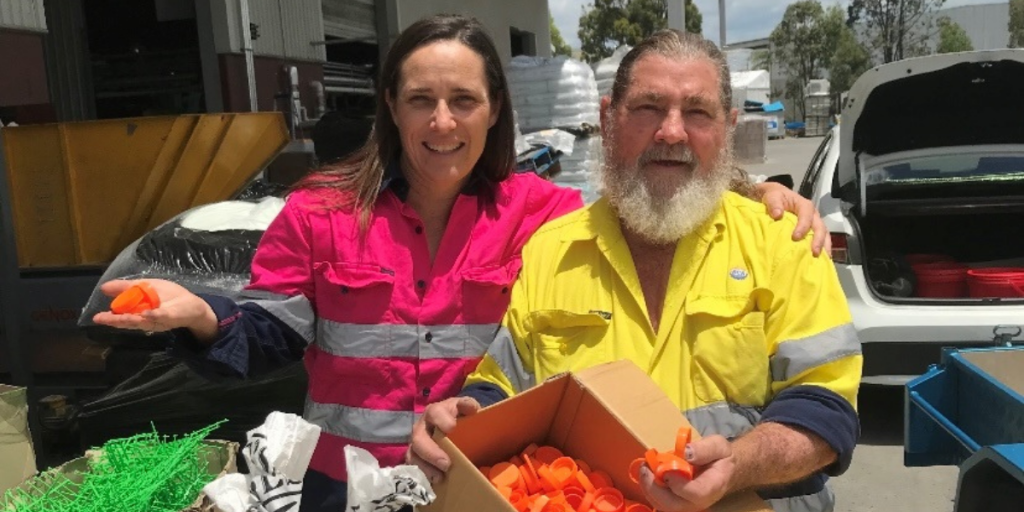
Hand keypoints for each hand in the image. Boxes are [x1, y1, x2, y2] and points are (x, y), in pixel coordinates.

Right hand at [91, 279, 217, 340]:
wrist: (192, 305)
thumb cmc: (168, 296)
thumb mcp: (146, 287)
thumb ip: (126, 287)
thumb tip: (104, 287)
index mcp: (139, 314)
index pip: (122, 317)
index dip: (111, 318)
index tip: (97, 318)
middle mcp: (147, 319)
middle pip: (129, 321)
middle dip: (115, 321)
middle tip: (100, 320)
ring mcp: (159, 319)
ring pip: (142, 321)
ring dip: (131, 319)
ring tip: (118, 319)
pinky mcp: (172, 316)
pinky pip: (161, 316)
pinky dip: (154, 315)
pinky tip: (146, 314)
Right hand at [406, 397, 480, 483]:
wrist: (449, 426)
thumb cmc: (457, 417)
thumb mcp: (463, 408)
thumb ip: (467, 405)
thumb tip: (472, 408)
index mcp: (434, 412)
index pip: (435, 413)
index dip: (441, 420)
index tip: (451, 428)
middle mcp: (421, 427)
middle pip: (419, 438)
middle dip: (431, 452)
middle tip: (446, 463)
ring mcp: (416, 444)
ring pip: (413, 455)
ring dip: (426, 467)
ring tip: (440, 477)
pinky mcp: (415, 458)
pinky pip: (414, 467)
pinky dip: (424, 475)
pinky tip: (436, 481)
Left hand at [639, 435, 736, 511]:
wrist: (722, 470)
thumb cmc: (720, 457)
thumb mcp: (718, 446)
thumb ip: (705, 449)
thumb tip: (687, 452)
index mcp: (712, 486)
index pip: (695, 493)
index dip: (678, 484)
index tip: (666, 468)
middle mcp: (699, 501)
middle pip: (674, 505)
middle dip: (654, 488)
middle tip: (645, 468)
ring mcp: (687, 504)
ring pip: (663, 505)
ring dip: (648, 488)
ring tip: (644, 468)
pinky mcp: (676, 502)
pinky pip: (659, 501)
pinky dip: (649, 488)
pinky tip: (647, 473)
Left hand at [756, 182, 830, 256]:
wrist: (776, 197)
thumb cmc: (775, 197)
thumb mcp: (772, 196)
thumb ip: (774, 203)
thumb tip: (777, 214)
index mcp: (804, 205)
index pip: (806, 215)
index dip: (803, 226)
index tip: (795, 237)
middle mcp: (813, 214)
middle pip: (820, 226)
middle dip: (818, 240)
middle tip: (814, 252)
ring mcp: (814, 223)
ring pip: (824, 234)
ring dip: (824, 246)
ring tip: (822, 259)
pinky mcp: (812, 230)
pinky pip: (820, 239)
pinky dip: (821, 248)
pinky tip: (820, 259)